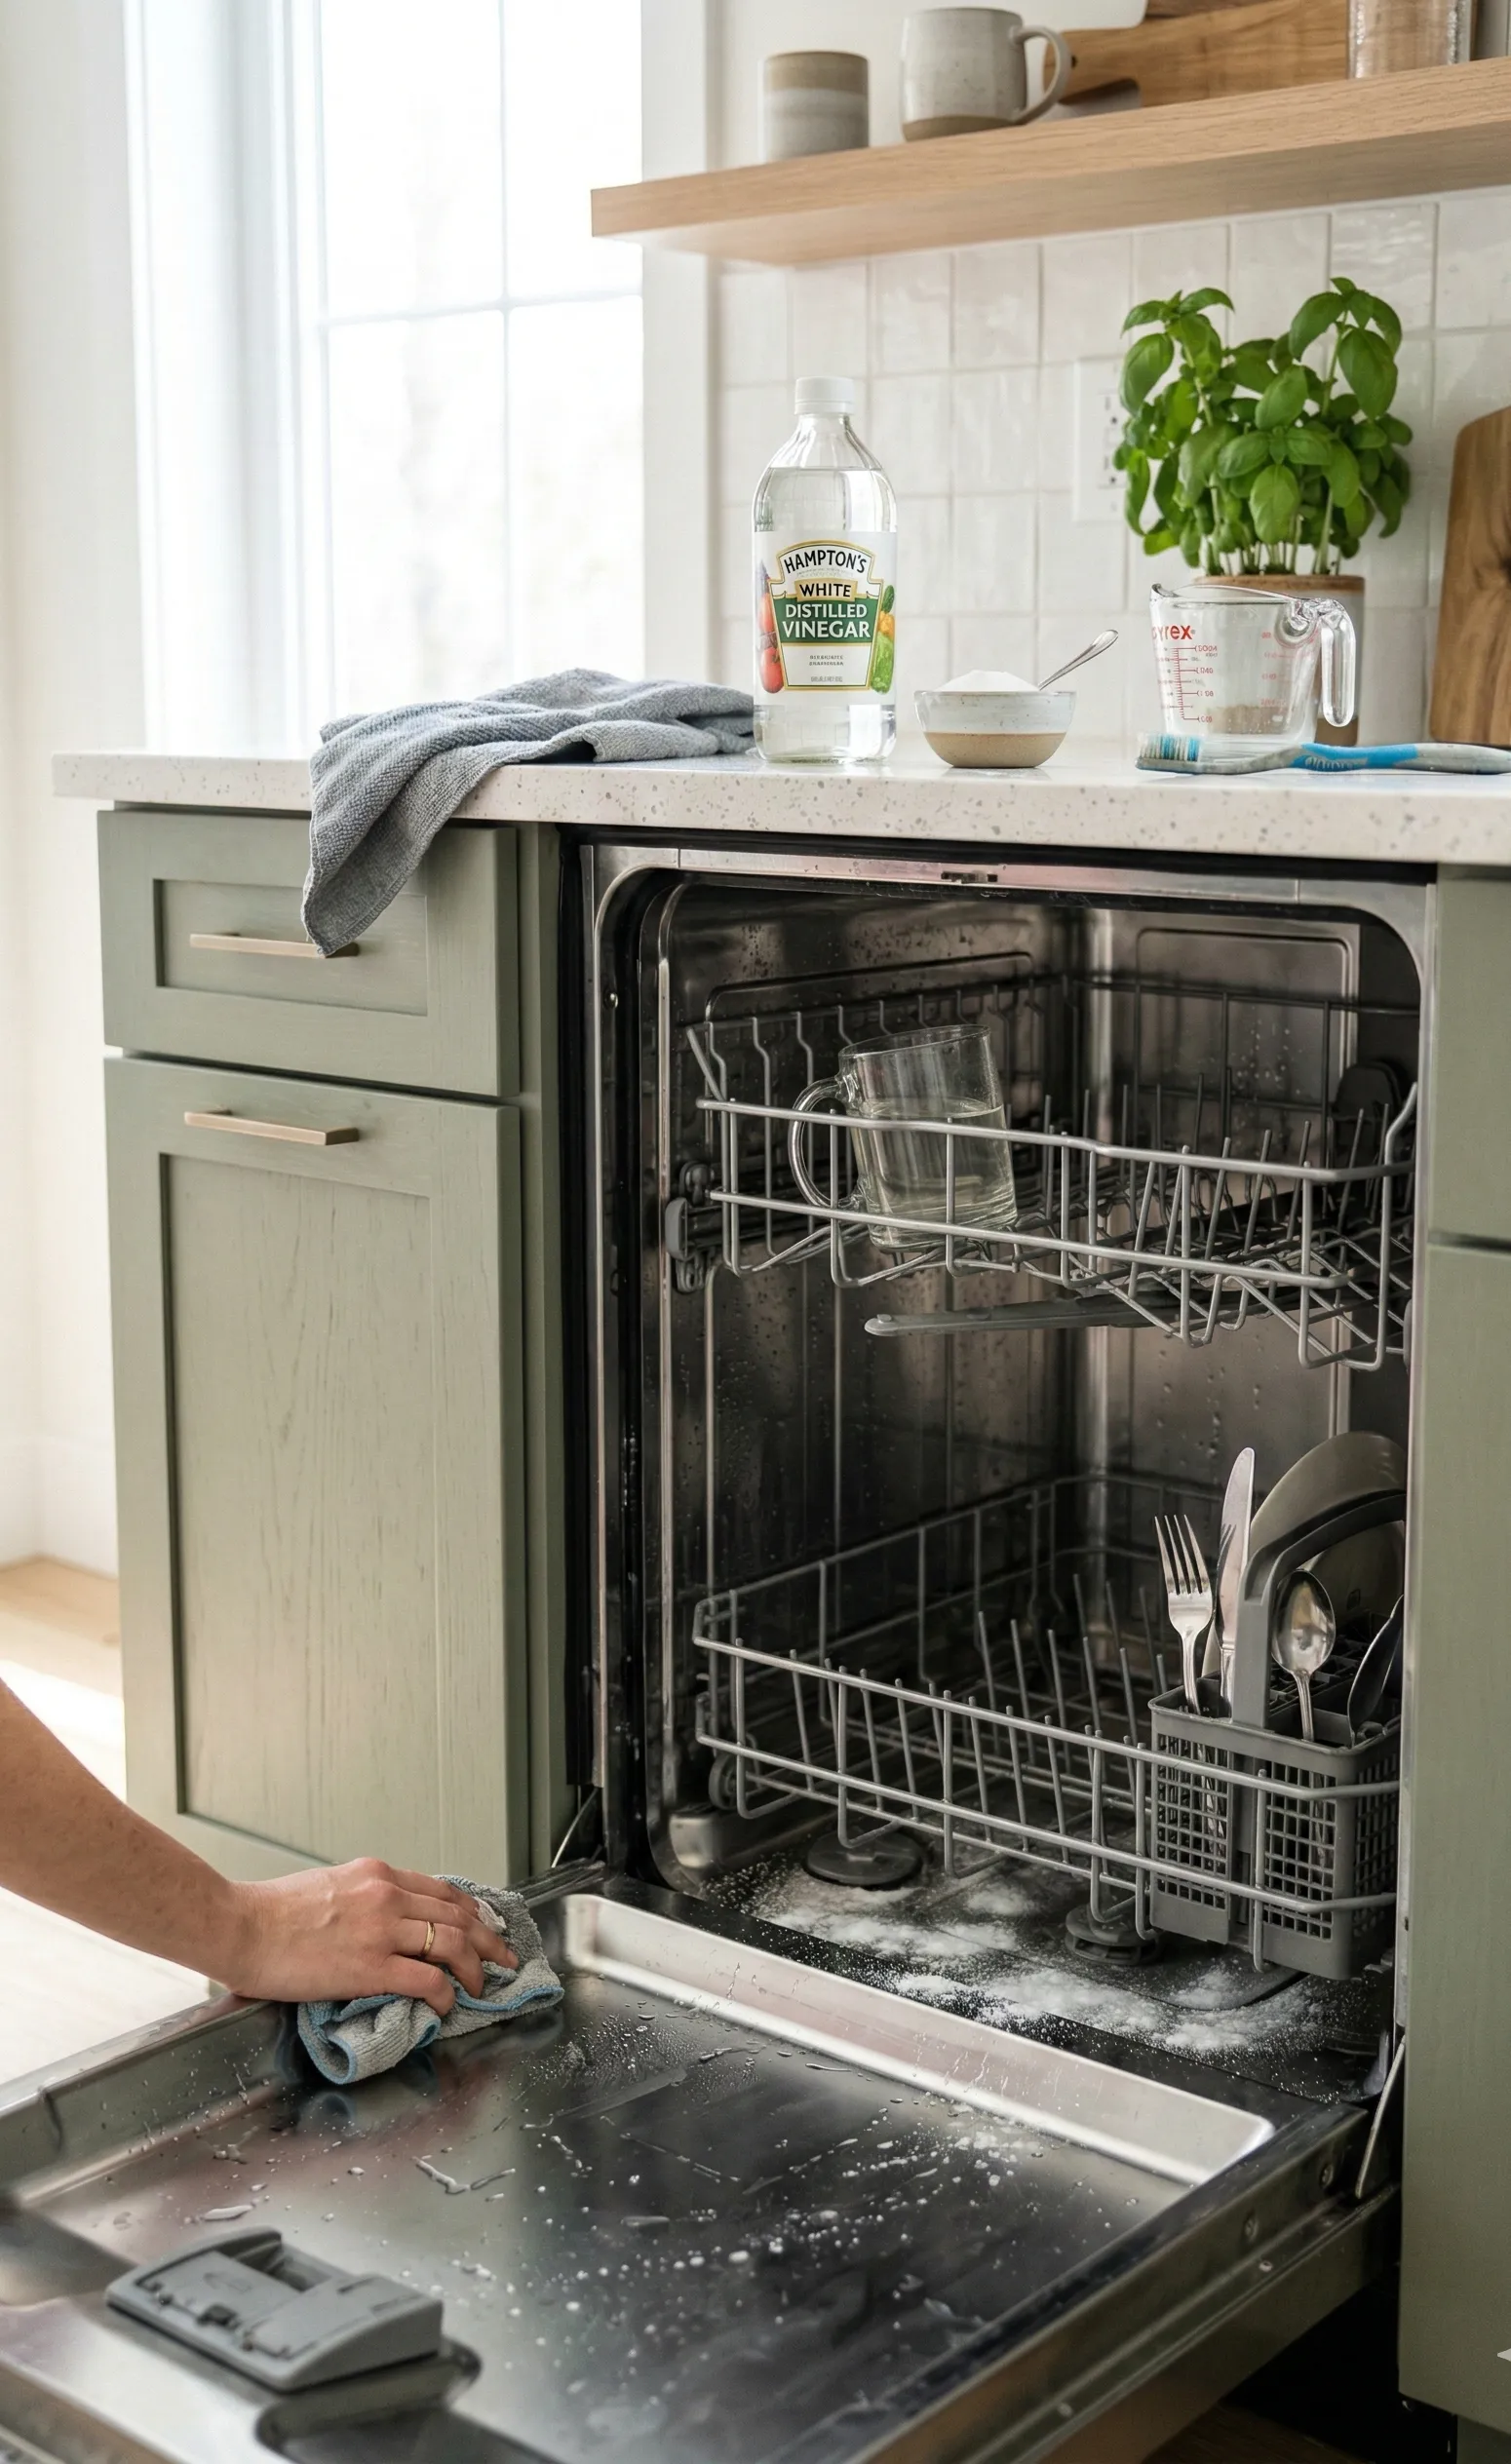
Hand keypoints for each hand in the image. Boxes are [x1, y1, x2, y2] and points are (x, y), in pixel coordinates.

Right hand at [219, 1861, 517, 2014]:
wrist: (241, 1926)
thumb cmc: (271, 1911)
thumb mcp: (329, 1885)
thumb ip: (362, 1897)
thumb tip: (380, 1918)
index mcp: (377, 1874)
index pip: (442, 1891)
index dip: (473, 1912)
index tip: (485, 1926)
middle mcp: (387, 1895)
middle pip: (459, 1915)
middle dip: (489, 1940)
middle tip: (504, 1958)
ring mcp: (382, 1930)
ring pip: (453, 1944)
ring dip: (475, 1969)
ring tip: (481, 1987)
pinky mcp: (371, 1966)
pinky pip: (428, 1980)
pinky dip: (446, 1994)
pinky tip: (447, 2006)